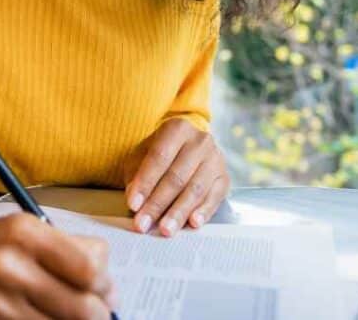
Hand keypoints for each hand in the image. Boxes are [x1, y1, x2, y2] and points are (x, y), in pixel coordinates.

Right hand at [0, 214, 115, 318]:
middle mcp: (10, 266)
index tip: (107, 288)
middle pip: (80, 307)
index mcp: (25, 233)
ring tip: (74, 314)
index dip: (104, 284)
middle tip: (103, 311)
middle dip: (99, 313)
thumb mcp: (25, 228)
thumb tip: (106, 278)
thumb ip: (68, 246)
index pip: (86, 268)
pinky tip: (49, 318)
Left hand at [124, 118, 229, 236]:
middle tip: (144, 224)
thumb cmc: (161, 154)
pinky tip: (193, 223)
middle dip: (158, 203)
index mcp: (177, 128)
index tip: (133, 204)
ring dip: (178, 212)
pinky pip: (214, 198)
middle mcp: (199, 141)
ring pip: (195, 189)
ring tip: (165, 229)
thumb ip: (136, 175)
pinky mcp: (224, 178)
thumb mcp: (142, 156)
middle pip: (177, 176)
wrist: (188, 148)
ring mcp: (215, 159)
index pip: (159, 156)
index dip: (145, 182)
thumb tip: (134, 200)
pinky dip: (203, 212)